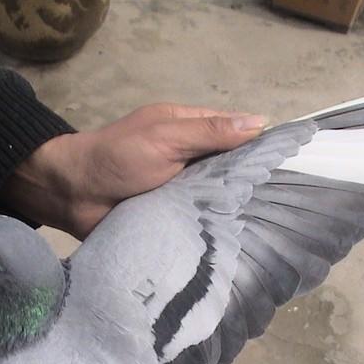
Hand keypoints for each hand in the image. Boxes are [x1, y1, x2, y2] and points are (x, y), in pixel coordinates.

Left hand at [0, 103, 266, 239]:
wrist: (72, 195)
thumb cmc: (118, 158)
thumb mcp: (165, 137)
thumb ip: (208, 132)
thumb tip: (261, 122)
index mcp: (187, 130)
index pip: (234, 132)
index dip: (260, 144)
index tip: (291, 163)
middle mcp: (188, 159)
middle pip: (229, 167)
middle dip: (250, 182)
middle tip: (285, 204)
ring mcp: (180, 189)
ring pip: (215, 195)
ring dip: (232, 208)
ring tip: (269, 226)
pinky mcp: (170, 215)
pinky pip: (197, 218)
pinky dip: (212, 226)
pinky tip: (238, 240)